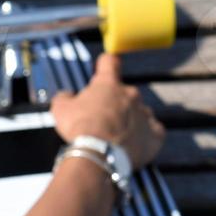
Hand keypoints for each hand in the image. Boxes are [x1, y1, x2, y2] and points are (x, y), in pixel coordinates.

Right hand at [50, 53, 165, 169]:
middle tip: (102, 119)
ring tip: (116, 136)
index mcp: (109, 84)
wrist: (99, 154)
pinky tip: (135, 144)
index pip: (110, 62)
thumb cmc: (80, 128)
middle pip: (124, 93)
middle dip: (114, 103)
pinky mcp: (155, 133)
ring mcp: (145, 113)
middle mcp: (131, 94)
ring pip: (139, 112)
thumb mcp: (61, 109)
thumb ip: (64, 98)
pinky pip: (153, 131)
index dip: (105, 64)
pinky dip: (145, 136)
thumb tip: (66, 95)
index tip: (102, 67)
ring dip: (129, 120)